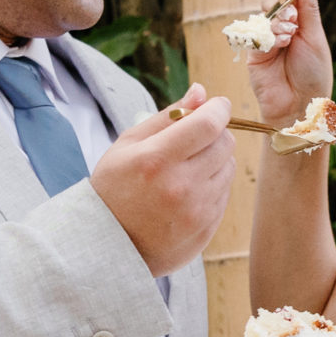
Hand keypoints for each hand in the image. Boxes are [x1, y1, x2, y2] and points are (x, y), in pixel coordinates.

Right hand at [93, 84, 235, 276]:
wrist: (107, 245)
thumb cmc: (113, 188)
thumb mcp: (128, 144)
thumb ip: (167, 116)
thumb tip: (201, 92)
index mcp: (156, 160)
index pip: (209, 124)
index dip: (219, 108)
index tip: (218, 105)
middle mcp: (180, 187)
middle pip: (225, 144)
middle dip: (216, 133)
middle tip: (196, 137)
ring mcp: (196, 211)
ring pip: (228, 168)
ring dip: (215, 160)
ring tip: (187, 167)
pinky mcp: (206, 229)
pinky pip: (225, 194)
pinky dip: (213, 185)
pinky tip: (188, 190)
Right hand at [244, 0, 330, 128]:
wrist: (301, 105)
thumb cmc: (313, 74)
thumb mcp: (315, 38)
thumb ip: (309, 9)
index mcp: (300, 22)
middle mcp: (282, 28)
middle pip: (272, 1)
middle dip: (281, 4)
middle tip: (292, 17)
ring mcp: (266, 40)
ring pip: (263, 15)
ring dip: (277, 20)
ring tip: (290, 34)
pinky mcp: (254, 52)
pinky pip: (256, 33)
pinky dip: (269, 34)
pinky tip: (281, 43)